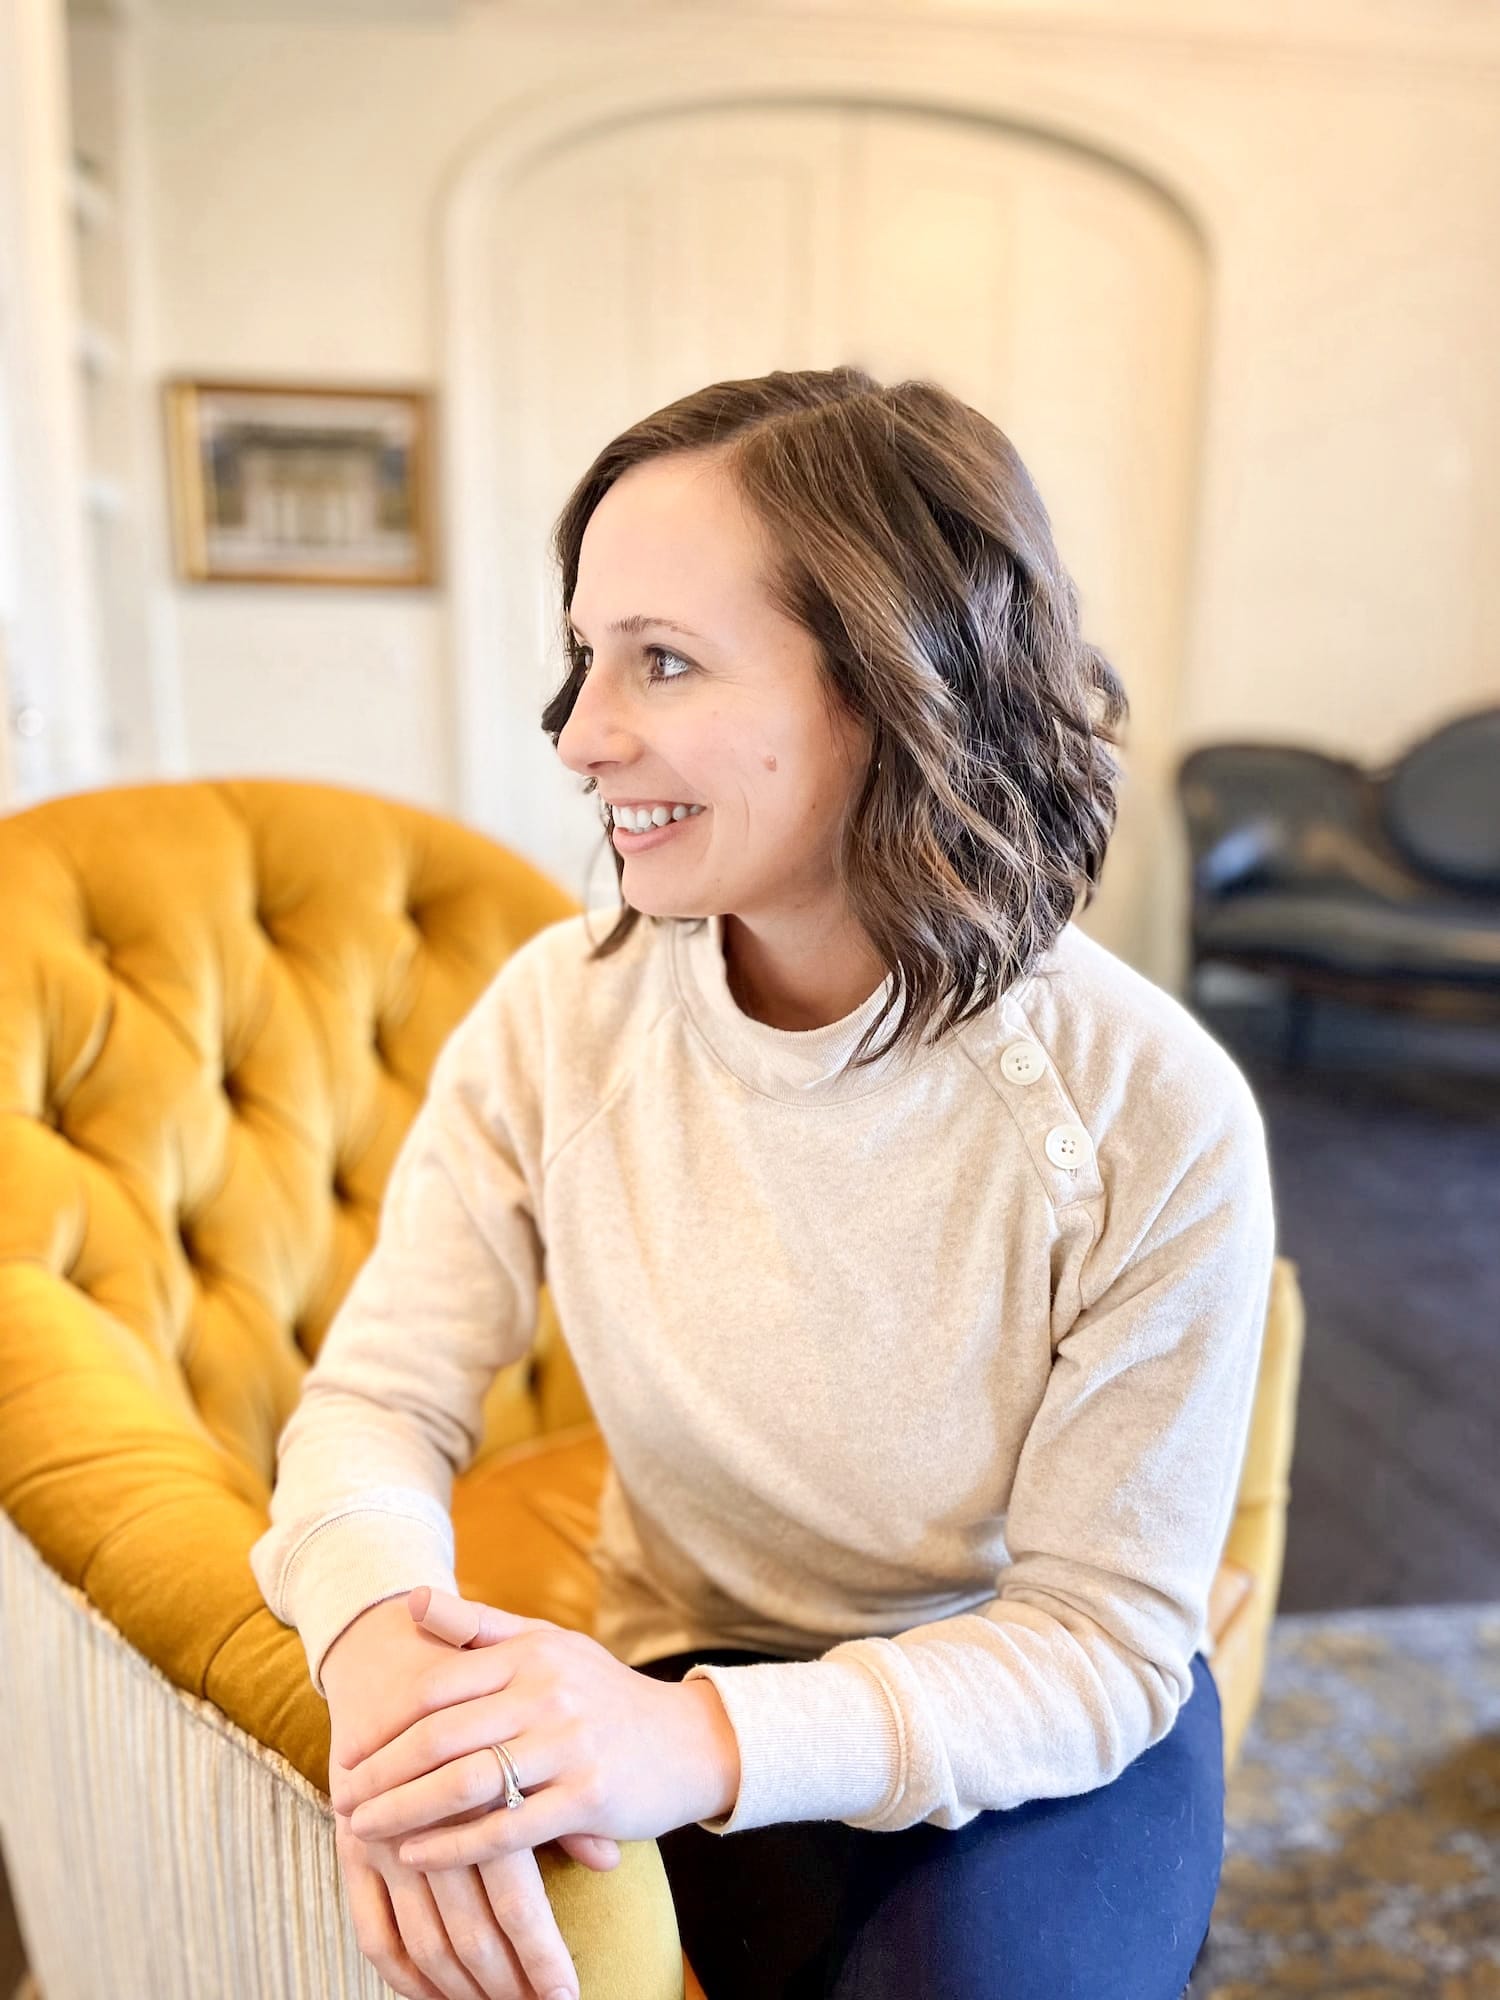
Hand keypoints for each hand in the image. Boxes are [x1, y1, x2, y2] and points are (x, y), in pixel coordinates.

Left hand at [335, 1587, 741, 1870]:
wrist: (687, 1741)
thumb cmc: (601, 1694)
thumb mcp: (548, 1645)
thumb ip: (480, 1626)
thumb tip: (413, 1600)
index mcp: (532, 1653)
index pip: (437, 1685)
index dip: (384, 1721)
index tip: (348, 1749)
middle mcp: (548, 1693)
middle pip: (441, 1736)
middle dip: (381, 1773)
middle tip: (342, 1799)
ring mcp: (570, 1746)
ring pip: (467, 1783)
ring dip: (404, 1812)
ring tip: (365, 1832)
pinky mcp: (589, 1798)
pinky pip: (507, 1829)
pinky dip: (453, 1847)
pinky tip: (417, 1857)